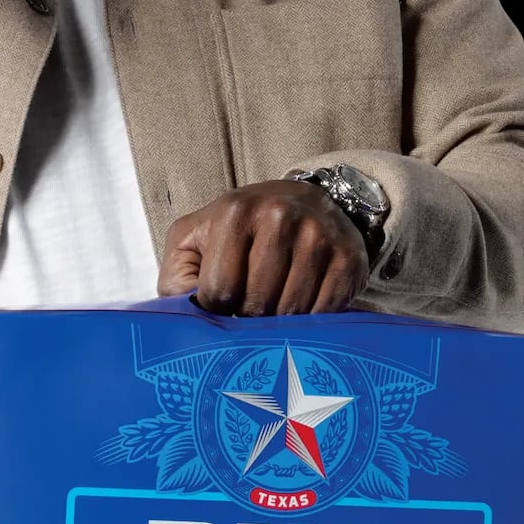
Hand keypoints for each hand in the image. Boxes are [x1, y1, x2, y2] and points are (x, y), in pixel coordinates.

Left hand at [158, 180, 368, 315]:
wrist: (303, 201)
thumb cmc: (238, 228)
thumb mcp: (193, 239)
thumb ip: (176, 277)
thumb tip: (184, 318)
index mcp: (235, 211)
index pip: (218, 292)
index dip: (217, 310)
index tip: (222, 304)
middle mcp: (279, 217)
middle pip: (256, 304)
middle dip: (248, 317)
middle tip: (249, 309)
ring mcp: (318, 236)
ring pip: (290, 311)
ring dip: (279, 322)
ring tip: (273, 305)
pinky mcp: (348, 257)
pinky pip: (323, 312)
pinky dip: (310, 322)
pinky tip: (301, 306)